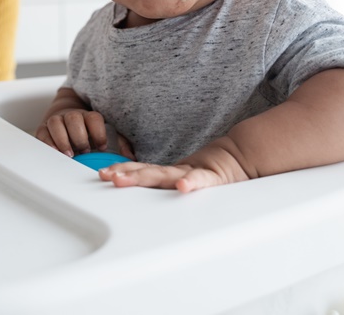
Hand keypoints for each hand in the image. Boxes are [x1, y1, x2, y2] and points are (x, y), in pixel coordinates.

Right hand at [35, 87, 125, 157]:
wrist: (65, 120)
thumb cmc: (88, 132)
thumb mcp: (105, 135)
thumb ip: (119, 144)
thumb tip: (131, 156)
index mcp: (88, 116)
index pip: (94, 118)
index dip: (98, 132)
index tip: (102, 146)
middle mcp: (72, 115)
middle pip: (74, 118)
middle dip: (80, 136)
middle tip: (84, 150)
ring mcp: (57, 120)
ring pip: (56, 122)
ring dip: (62, 139)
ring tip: (69, 153)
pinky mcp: (44, 128)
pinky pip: (43, 132)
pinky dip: (48, 142)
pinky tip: (55, 152)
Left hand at [97, 162, 228, 192]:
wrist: (239, 157)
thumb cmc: (211, 171)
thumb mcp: (186, 178)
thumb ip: (166, 181)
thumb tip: (138, 184)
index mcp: (171, 175)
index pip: (143, 171)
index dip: (124, 170)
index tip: (104, 173)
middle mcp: (178, 173)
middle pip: (148, 174)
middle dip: (126, 175)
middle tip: (107, 176)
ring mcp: (194, 174)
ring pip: (165, 176)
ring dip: (142, 177)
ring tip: (123, 179)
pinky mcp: (213, 179)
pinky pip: (202, 182)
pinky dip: (192, 183)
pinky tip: (183, 186)